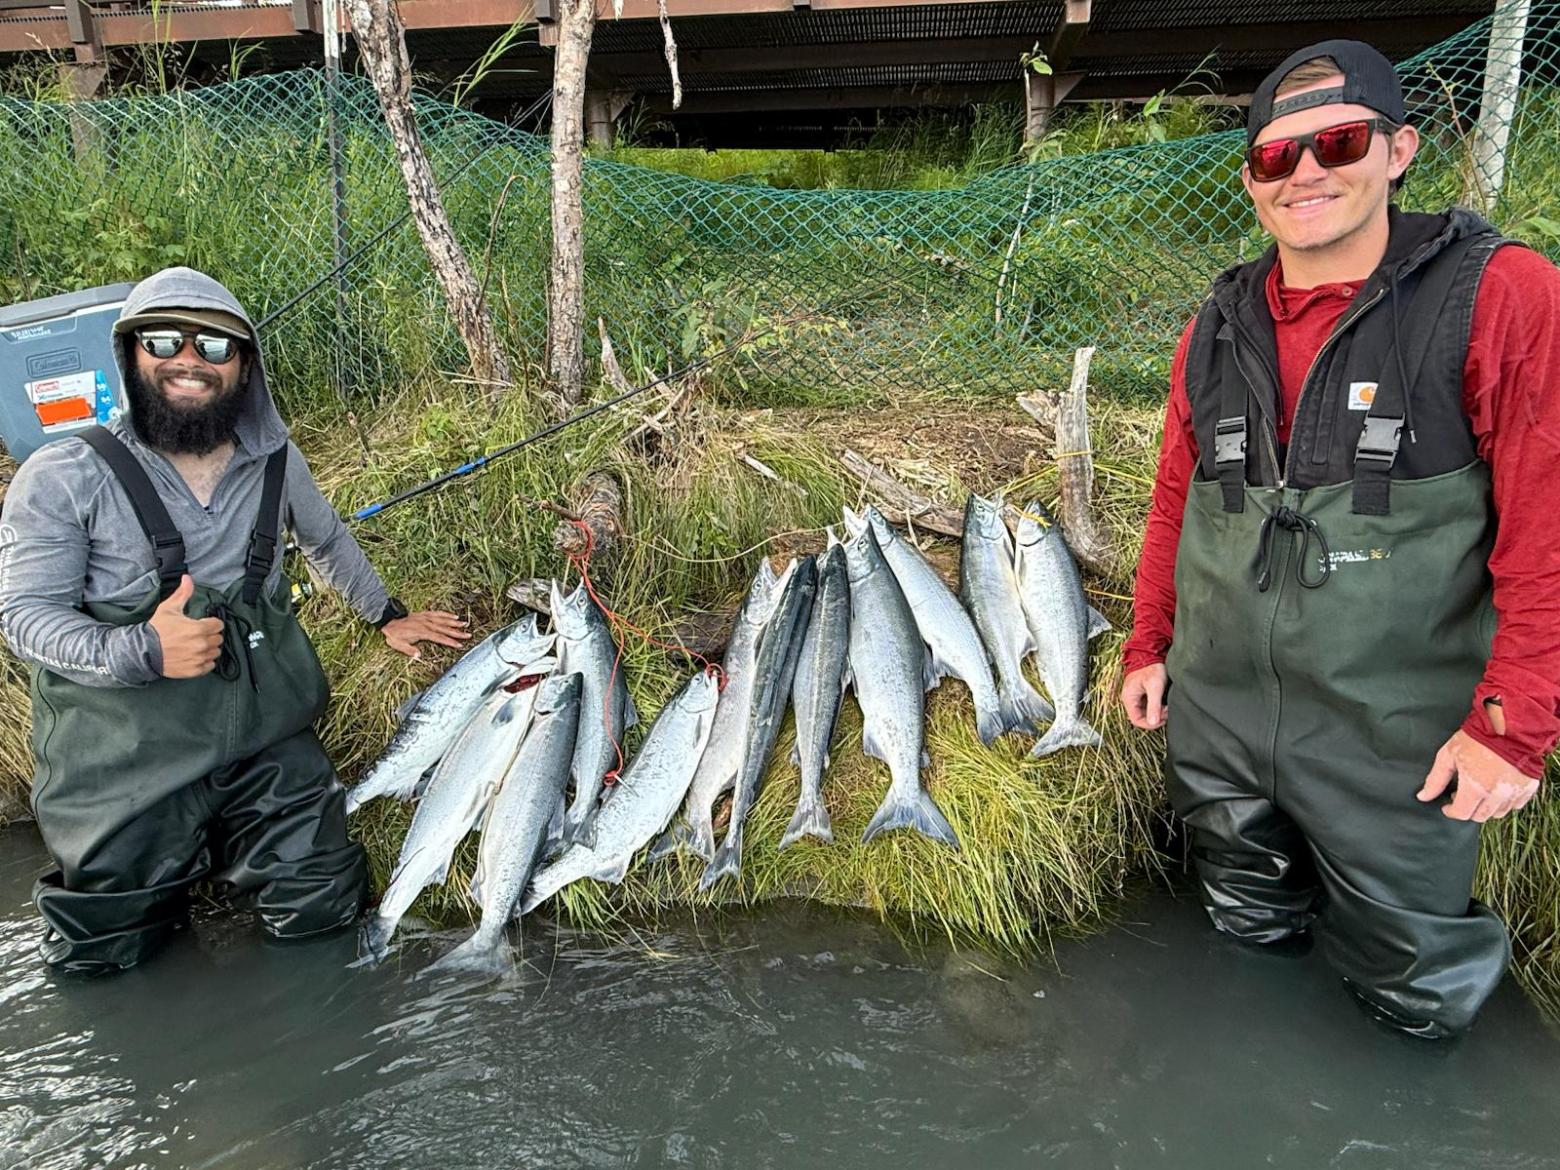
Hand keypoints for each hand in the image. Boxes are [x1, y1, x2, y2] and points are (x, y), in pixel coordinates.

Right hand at [148, 574, 223, 678]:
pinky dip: (205, 662)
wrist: (143, 651)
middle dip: (211, 635)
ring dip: (209, 649)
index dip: (212, 623)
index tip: (204, 623)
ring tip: (197, 645)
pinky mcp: (194, 670)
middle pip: (218, 639)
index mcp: (199, 628)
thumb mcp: (169, 608)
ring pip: (216, 652)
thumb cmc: (157, 629)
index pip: (219, 625)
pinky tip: (195, 656)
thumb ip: (183, 593)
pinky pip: (209, 666)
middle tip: (199, 634)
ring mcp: (199, 659)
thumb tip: (188, 578)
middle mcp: (202, 644)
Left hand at [382, 610, 469, 659]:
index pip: (439, 638)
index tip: (459, 645)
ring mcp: (426, 618)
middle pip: (445, 629)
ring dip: (454, 623)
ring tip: (465, 624)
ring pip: (443, 620)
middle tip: (468, 635)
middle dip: (457, 632)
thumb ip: (409, 650)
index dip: (450, 642)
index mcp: (422, 632)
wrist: (388, 620)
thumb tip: (419, 656)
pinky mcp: (424, 614)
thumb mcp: (398, 645)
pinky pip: (437, 613)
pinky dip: (446, 614)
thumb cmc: (394, 635)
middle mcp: (426, 624)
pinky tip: (453, 616)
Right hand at [1120, 663, 1168, 729]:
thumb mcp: (1154, 686)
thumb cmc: (1151, 667)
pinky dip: (1157, 707)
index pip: (1136, 720)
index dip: (1150, 724)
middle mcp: (1130, 698)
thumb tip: (1153, 723)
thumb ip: (1154, 705)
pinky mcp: (1142, 694)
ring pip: (1146, 712)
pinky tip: (1164, 702)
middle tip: (1167, 711)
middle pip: (1141, 717)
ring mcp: (1136, 696)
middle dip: (1155, 718)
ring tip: (1167, 706)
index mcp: (1129, 698)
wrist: (1151, 653)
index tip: (1163, 719)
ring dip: (1157, 713)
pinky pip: (1148, 706)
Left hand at [1417, 729, 1540, 821]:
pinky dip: (1504, 802)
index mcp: (1475, 788)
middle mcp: (1496, 795)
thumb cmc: (1477, 738)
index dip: (1451, 811)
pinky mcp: (1528, 788)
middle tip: (1462, 795)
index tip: (1447, 806)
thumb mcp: (1449, 755)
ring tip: (1479, 791)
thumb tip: (1422, 797)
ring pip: (1497, 813)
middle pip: (1479, 816)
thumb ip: (1436, 779)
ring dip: (1485, 807)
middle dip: (1468, 809)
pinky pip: (1515, 805)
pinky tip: (1497, 790)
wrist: (1509, 725)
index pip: (1461, 813)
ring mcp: (1514, 793)